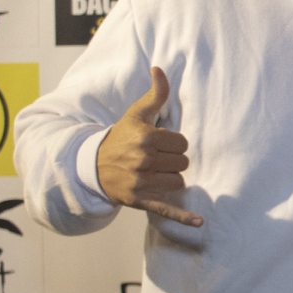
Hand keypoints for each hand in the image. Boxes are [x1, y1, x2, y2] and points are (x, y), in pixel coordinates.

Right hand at [96, 67, 201, 226]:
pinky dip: (184, 218)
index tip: (161, 143)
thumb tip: (159, 68)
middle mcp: (144, 160)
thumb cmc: (121, 137)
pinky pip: (167, 210)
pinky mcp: (140, 200)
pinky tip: (200, 224)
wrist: (93, 166)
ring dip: (171, 178)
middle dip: (174, 160)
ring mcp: (141, 182)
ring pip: (179, 182)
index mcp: (146, 138)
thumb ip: (155, 93)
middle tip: (156, 159)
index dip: (175, 143)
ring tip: (154, 172)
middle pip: (184, 163)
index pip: (183, 143)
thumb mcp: (136, 113)